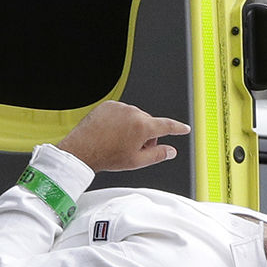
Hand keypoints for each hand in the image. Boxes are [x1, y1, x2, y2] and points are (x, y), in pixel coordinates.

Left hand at [57, 100, 190, 173]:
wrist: (82, 149)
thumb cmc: (106, 156)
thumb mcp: (137, 161)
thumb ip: (158, 155)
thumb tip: (170, 152)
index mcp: (142, 126)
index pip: (167, 126)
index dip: (178, 128)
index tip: (184, 128)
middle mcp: (133, 113)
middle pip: (149, 123)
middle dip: (146, 136)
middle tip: (135, 149)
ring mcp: (120, 107)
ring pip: (135, 117)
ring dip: (133, 128)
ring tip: (120, 142)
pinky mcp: (109, 105)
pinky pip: (122, 113)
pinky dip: (121, 122)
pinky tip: (112, 134)